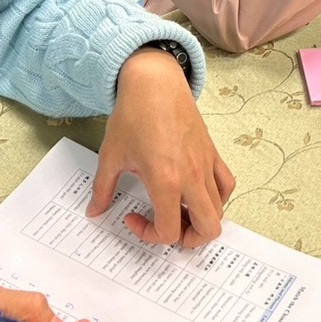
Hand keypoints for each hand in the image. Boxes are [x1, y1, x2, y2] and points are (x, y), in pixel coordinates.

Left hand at [90, 50, 235, 248]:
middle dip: (188, 239)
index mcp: (165, 180)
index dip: (148, 234)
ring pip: (220, 209)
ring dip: (201, 220)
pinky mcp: (212, 153)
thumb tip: (94, 211)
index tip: (132, 217)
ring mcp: (206, 165)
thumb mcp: (111, 155)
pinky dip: (217, 197)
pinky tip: (197, 193)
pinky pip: (226, 184)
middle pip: (208, 228)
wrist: (155, 82)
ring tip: (179, 211)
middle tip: (167, 228)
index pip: (169, 231)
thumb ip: (102, 189)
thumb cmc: (133, 115)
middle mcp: (191, 176)